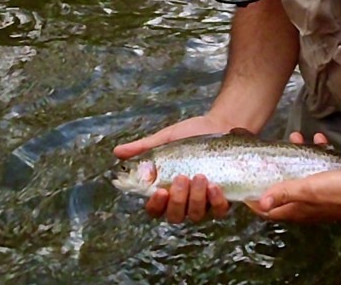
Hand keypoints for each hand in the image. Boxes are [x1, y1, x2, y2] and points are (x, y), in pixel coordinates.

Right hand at [112, 115, 230, 222]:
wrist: (222, 124)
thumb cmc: (191, 134)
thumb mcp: (166, 139)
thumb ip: (144, 148)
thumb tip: (117, 152)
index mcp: (166, 190)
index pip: (155, 209)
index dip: (155, 205)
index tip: (159, 191)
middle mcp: (184, 201)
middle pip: (175, 216)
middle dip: (177, 200)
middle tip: (181, 178)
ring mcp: (204, 203)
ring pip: (196, 214)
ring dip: (196, 198)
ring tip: (200, 176)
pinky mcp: (223, 200)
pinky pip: (219, 211)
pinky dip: (216, 201)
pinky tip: (214, 186)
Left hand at [254, 131, 340, 222]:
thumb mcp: (309, 189)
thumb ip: (285, 193)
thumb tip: (260, 202)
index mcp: (298, 211)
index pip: (269, 210)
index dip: (255, 199)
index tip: (246, 182)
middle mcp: (307, 206)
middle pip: (284, 190)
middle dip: (276, 170)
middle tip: (273, 152)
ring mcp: (320, 196)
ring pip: (302, 176)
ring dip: (297, 157)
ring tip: (297, 138)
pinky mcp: (333, 185)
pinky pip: (319, 169)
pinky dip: (317, 154)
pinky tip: (320, 141)